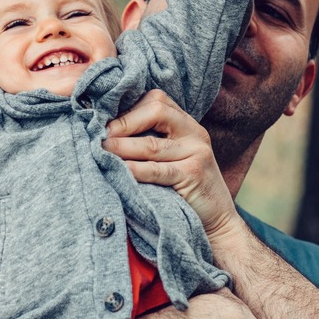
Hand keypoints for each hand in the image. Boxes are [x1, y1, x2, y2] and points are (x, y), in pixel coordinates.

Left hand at [104, 90, 239, 236]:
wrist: (218, 219)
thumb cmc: (184, 186)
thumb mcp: (171, 156)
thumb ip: (149, 139)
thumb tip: (105, 132)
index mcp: (186, 123)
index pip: (156, 100)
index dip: (127, 108)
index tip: (103, 120)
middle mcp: (194, 132)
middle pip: (156, 112)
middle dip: (124, 123)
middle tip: (100, 135)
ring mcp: (197, 152)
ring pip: (152, 144)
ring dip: (122, 146)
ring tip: (101, 150)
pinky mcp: (194, 175)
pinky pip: (159, 170)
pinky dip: (136, 169)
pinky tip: (121, 169)